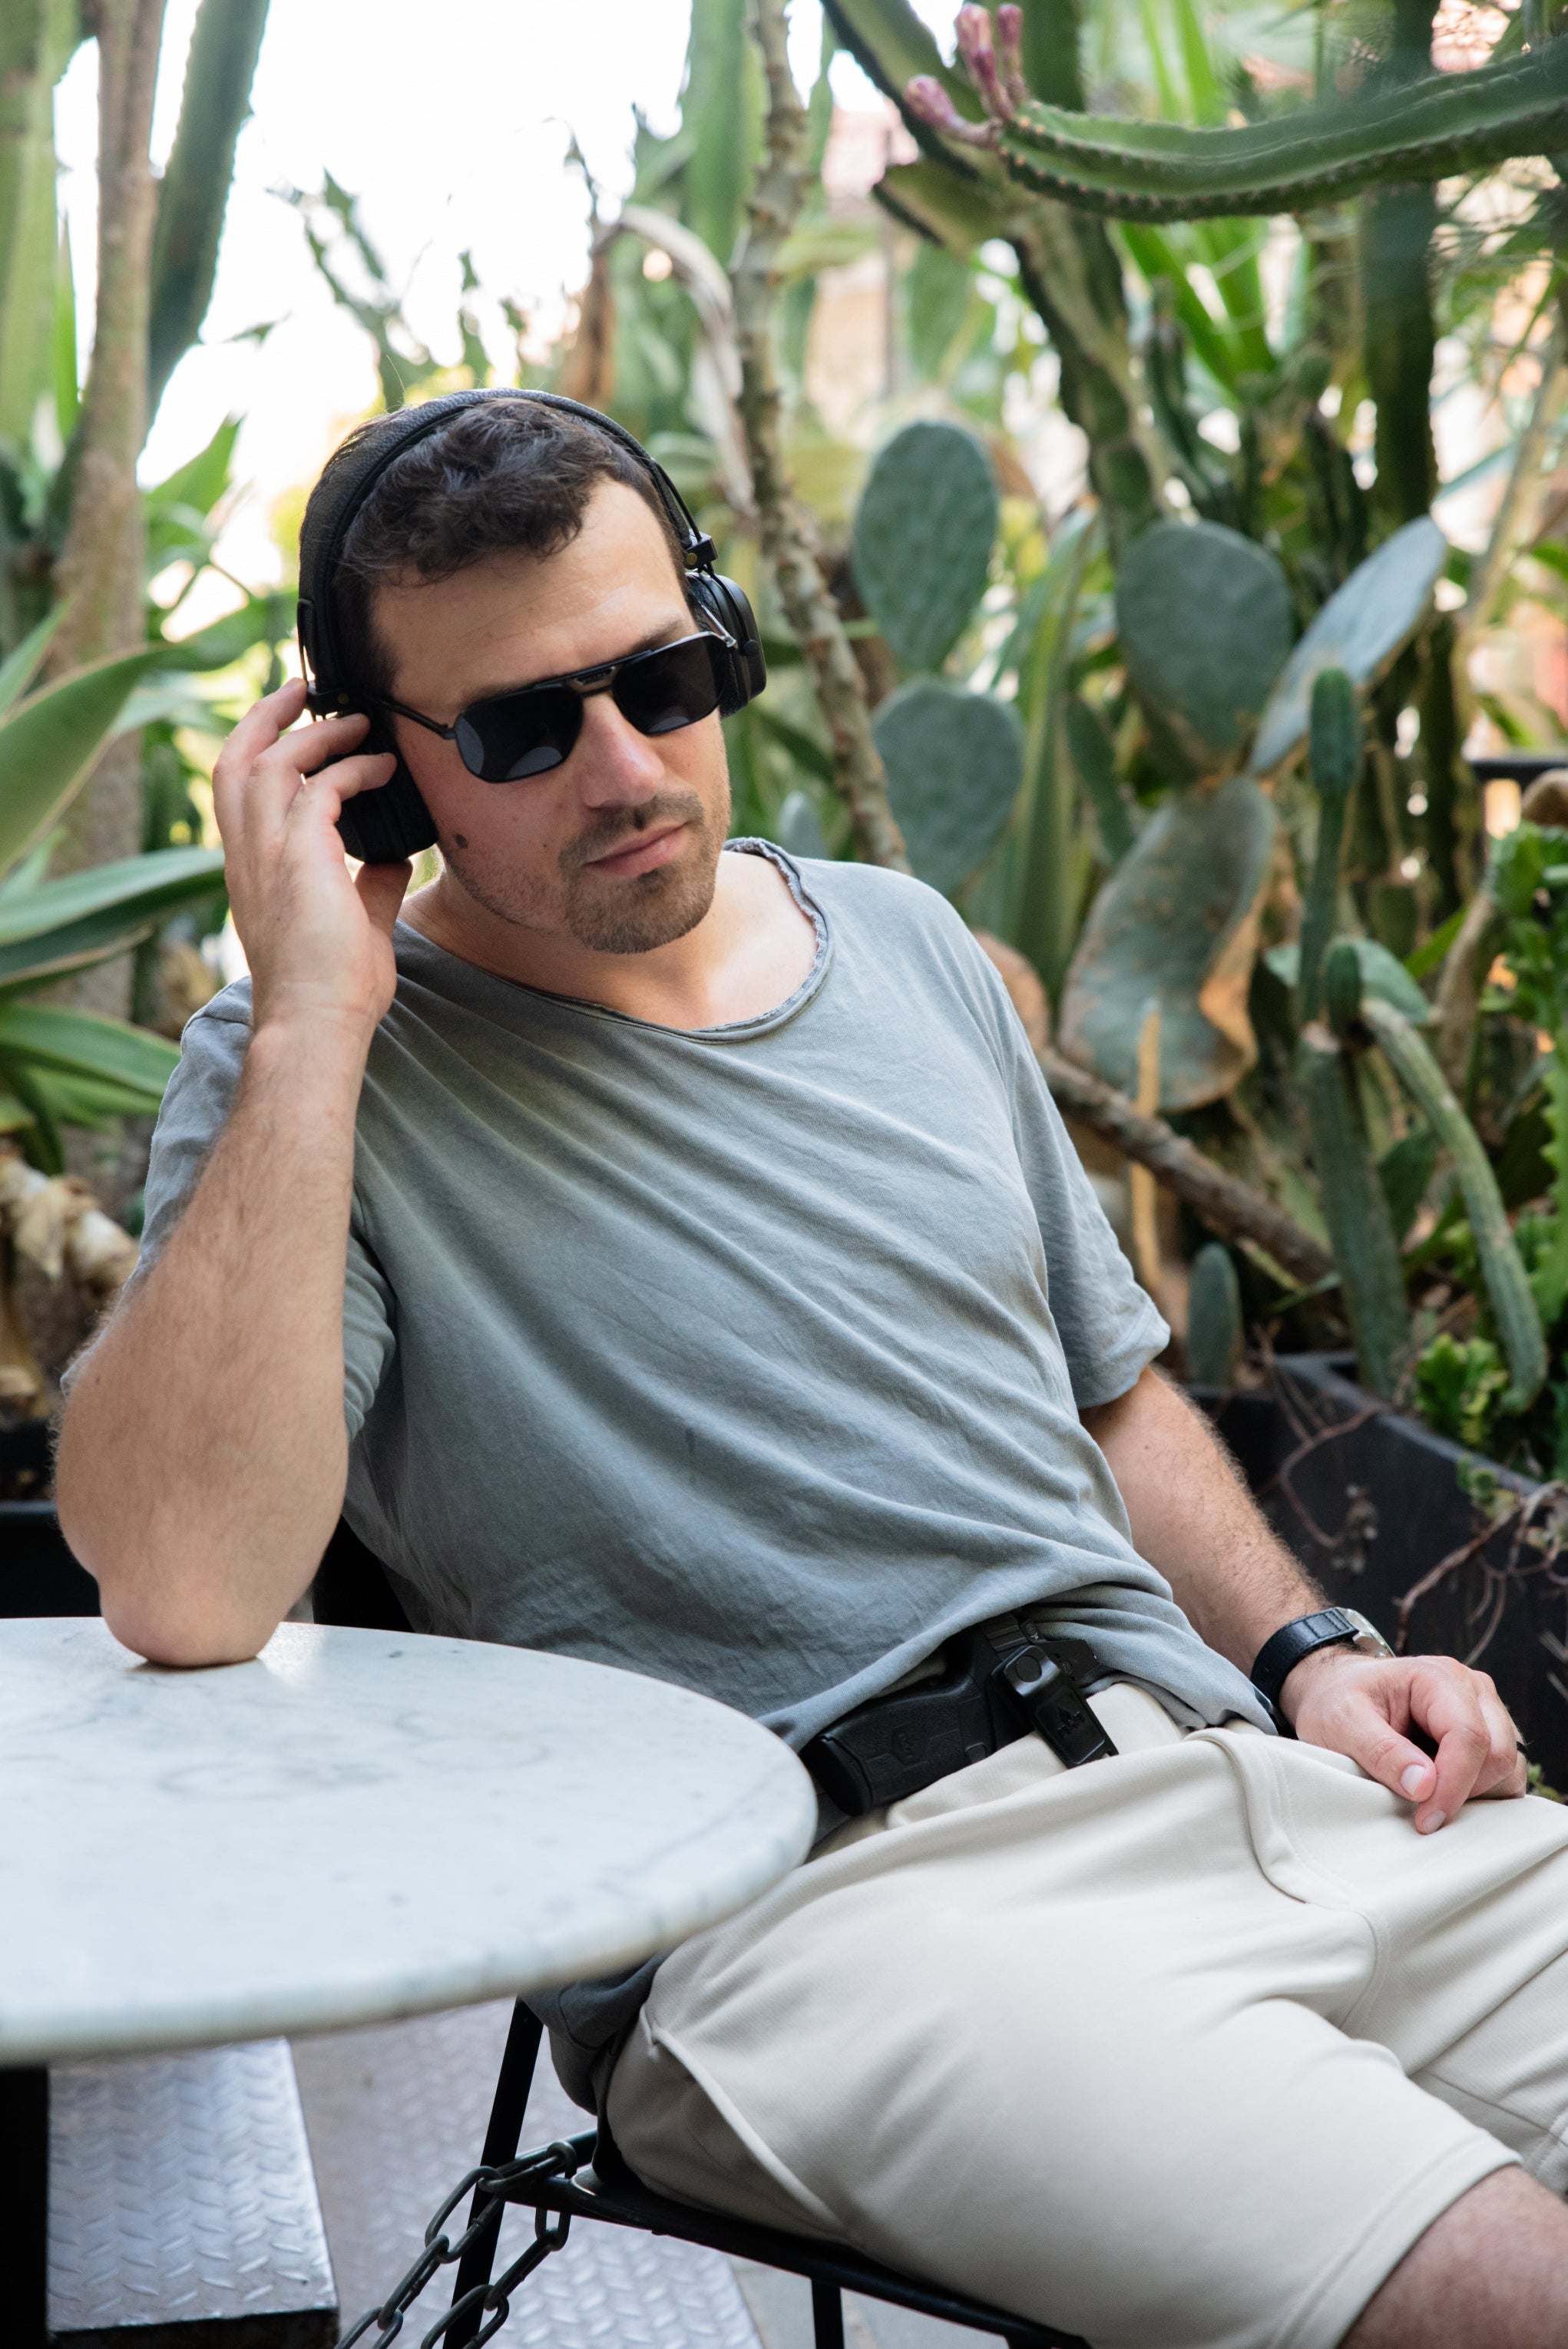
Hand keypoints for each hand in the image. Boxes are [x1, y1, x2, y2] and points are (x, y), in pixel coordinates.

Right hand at [212, 678, 408, 1041]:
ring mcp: (265, 854)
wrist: (320, 1023)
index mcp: (252, 872)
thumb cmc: (336, 989)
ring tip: (353, 718)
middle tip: (299, 688)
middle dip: (265, 718)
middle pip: (234, 762)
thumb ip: (371, 885)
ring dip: (310, 732)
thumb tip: (395, 855)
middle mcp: (247, 857)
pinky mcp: (297, 855)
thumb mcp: (358, 924)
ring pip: (266, 761)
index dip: (261, 752)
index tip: (294, 728)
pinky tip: (383, 768)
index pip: (239, 795)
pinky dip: (352, 769)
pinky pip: (320, 787)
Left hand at [1280, 1644, 1525, 1831]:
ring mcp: (1486, 1713)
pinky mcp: (1489, 1737)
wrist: (1338, 1691)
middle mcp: (1473, 1690)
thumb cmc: (1338, 1702)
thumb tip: (1424, 1786)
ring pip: (1509, 1768)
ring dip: (1478, 1796)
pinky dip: (1483, 1796)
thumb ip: (1382, 1752)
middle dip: (1466, 1793)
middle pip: (1498, 1753)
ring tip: (1430, 1803)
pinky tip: (1444, 1797)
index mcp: (1438, 1677)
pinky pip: (1505, 1776)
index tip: (1427, 1820)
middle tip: (1424, 1814)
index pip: (1468, 1736)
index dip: (1452, 1786)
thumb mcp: (1342, 1723)